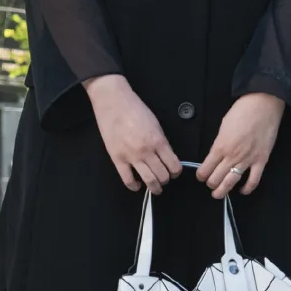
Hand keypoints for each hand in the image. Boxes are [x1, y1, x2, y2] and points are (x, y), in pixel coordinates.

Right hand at [84, 74, 182, 193]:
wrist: (113, 102)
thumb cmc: (135, 109)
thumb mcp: (156, 124)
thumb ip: (161, 142)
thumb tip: (166, 157)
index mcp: (159, 141)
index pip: (174, 165)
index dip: (176, 172)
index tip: (174, 172)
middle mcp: (147, 151)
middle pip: (163, 176)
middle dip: (166, 180)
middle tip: (164, 179)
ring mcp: (131, 156)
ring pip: (148, 181)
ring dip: (154, 187)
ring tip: (154, 188)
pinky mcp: (117, 159)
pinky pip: (127, 180)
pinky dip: (134, 186)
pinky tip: (137, 185)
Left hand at [197, 93, 284, 198]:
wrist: (262, 105)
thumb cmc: (242, 111)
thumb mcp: (223, 126)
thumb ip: (219, 143)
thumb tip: (216, 154)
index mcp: (220, 146)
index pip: (205, 168)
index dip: (201, 175)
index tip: (201, 176)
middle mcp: (232, 156)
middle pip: (216, 178)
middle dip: (210, 184)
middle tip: (210, 184)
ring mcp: (247, 160)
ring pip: (232, 182)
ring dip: (223, 191)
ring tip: (218, 194)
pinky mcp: (261, 160)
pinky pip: (254, 180)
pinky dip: (247, 188)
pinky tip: (242, 191)